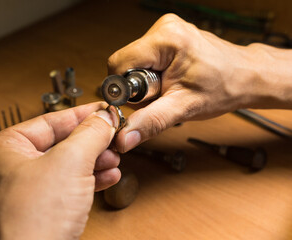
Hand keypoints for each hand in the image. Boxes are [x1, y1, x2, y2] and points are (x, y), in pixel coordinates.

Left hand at [0, 102, 120, 239]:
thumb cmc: (32, 222)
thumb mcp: (69, 163)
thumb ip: (90, 133)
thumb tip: (103, 117)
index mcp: (0, 150)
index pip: (48, 121)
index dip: (81, 115)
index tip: (102, 111)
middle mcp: (5, 169)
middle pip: (58, 145)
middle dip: (91, 143)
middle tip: (112, 136)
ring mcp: (19, 192)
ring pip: (63, 167)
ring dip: (93, 162)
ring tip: (114, 158)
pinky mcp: (35, 211)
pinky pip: (63, 187)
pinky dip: (87, 181)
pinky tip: (107, 177)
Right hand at [108, 14, 288, 152]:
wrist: (245, 77)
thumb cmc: (224, 87)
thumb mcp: (184, 108)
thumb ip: (150, 122)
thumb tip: (123, 138)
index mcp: (166, 39)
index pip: (119, 64)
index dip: (126, 89)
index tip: (146, 100)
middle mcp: (163, 28)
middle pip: (126, 65)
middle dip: (140, 89)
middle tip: (165, 95)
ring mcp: (165, 30)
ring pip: (135, 65)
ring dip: (147, 84)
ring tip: (172, 88)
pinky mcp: (167, 37)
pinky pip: (145, 61)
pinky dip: (154, 77)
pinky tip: (172, 81)